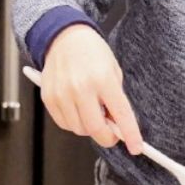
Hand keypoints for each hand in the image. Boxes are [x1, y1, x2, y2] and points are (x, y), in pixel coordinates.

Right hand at [40, 25, 142, 151]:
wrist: (64, 38)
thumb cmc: (92, 53)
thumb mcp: (113, 71)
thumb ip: (116, 99)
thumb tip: (118, 127)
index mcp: (102, 79)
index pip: (121, 115)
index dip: (130, 135)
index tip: (136, 147)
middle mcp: (80, 87)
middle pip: (96, 129)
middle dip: (107, 136)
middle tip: (112, 131)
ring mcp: (62, 94)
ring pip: (79, 129)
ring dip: (89, 127)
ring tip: (92, 110)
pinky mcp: (49, 98)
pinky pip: (64, 123)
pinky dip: (74, 122)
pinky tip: (78, 108)